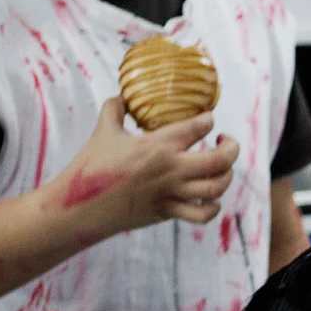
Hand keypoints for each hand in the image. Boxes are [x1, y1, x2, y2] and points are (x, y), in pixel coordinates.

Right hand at [52, 97, 238, 235]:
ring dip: (226, 175)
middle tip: (225, 140)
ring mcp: (171, 193)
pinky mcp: (168, 212)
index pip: (198, 127)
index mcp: (157, 145)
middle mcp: (170, 170)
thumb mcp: (103, 131)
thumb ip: (115, 110)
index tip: (207, 118)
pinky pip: (202, 214)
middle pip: (220, 160)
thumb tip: (122, 96)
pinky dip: (213, 207)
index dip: (208, 119)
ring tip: (220, 167)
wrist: (79, 206)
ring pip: (217, 187)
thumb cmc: (90, 166)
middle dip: (231, 147)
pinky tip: (210, 198)